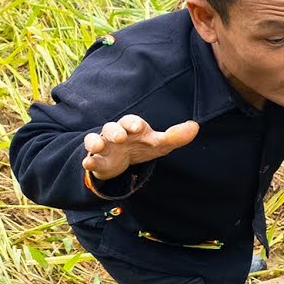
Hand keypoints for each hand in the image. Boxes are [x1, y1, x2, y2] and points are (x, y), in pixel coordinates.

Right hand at [82, 115, 199, 180]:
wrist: (120, 160)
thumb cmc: (141, 146)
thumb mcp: (159, 143)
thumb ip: (175, 137)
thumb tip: (195, 126)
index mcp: (132, 128)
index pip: (131, 121)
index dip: (134, 123)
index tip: (138, 127)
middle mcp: (116, 134)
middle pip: (112, 128)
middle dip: (115, 131)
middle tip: (120, 137)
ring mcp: (104, 146)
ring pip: (96, 139)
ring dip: (95, 141)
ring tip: (98, 146)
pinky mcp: (96, 159)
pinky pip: (89, 158)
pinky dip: (88, 160)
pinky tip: (88, 162)